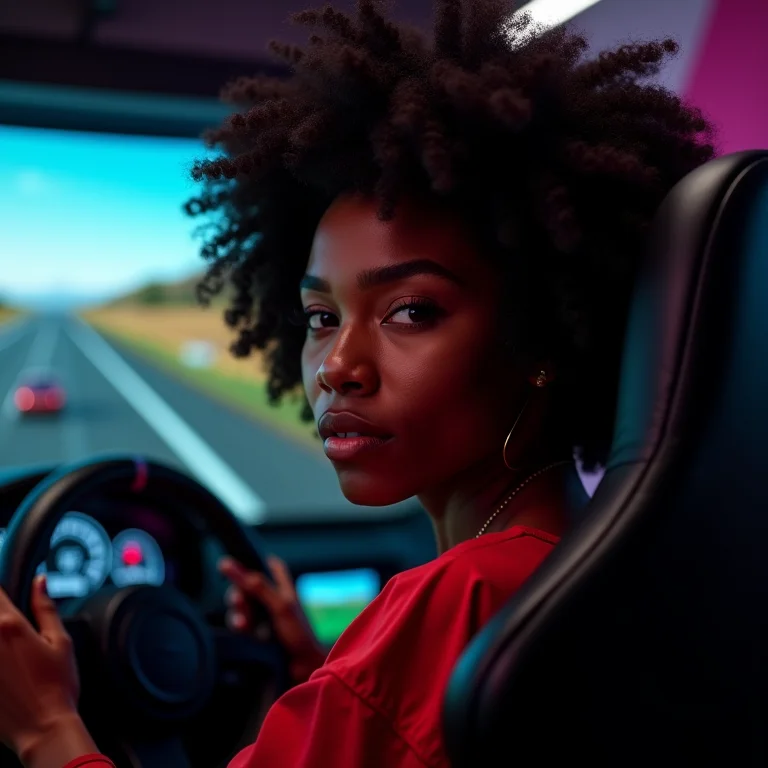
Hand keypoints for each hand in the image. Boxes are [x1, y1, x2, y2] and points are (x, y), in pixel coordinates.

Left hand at [0, 574, 97, 767]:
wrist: (42, 728)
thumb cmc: (57, 687)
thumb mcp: (60, 641)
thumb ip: (46, 608)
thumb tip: (39, 581)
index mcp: (11, 626)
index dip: (0, 589)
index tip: (5, 593)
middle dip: (0, 615)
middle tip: (11, 628)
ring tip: (9, 649)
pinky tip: (5, 666)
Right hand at [219, 556, 326, 683]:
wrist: (302, 668)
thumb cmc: (299, 634)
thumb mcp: (280, 606)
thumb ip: (258, 586)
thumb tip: (231, 565)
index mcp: (281, 583)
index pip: (263, 563)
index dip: (248, 561)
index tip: (231, 563)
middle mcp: (269, 596)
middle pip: (243, 585)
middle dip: (238, 594)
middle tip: (240, 602)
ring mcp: (261, 614)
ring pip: (238, 604)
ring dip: (238, 612)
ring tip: (243, 624)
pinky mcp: (252, 630)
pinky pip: (237, 621)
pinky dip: (237, 624)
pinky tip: (241, 630)